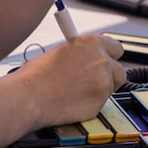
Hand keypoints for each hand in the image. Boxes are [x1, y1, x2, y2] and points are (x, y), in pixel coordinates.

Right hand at [11, 33, 126, 126]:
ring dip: (99, 90)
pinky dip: (90, 103)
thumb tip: (95, 52)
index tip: (105, 61)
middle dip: (110, 75)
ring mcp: (103, 84)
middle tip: (94, 80)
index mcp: (92, 43)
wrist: (27, 97)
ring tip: (76, 91)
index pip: (116, 48)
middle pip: (120, 70)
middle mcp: (102, 61)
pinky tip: (72, 101)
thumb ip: (83, 51)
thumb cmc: (37, 74)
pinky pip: (100, 103)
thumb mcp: (62, 51)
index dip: (109, 56)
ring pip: (111, 88)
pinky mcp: (99, 104)